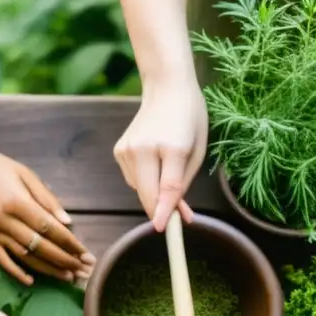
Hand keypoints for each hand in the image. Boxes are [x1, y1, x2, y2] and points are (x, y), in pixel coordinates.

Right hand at [0, 140, 93, 284]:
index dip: (69, 243)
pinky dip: (15, 272)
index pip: (49, 228)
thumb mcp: (26, 174)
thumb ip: (47, 199)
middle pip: (39, 246)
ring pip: (23, 256)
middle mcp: (4, 219)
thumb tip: (68, 222)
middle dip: (63, 260)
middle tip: (82, 271)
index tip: (85, 254)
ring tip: (66, 277)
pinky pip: (1, 258)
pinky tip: (30, 281)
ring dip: (46, 269)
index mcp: (17, 202)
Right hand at [114, 80, 206, 229]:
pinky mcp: (119, 151)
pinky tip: (153, 162)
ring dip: (154, 193)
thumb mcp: (197, 150)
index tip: (163, 228)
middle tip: (178, 219)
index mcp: (172, 146)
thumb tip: (180, 216)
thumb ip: (184, 183)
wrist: (166, 88)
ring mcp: (127, 149)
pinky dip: (145, 180)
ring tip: (168, 170)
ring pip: (140, 189)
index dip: (166, 211)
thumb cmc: (188, 118)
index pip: (167, 186)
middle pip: (148, 194)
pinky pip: (133, 179)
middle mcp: (144, 147)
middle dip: (160, 210)